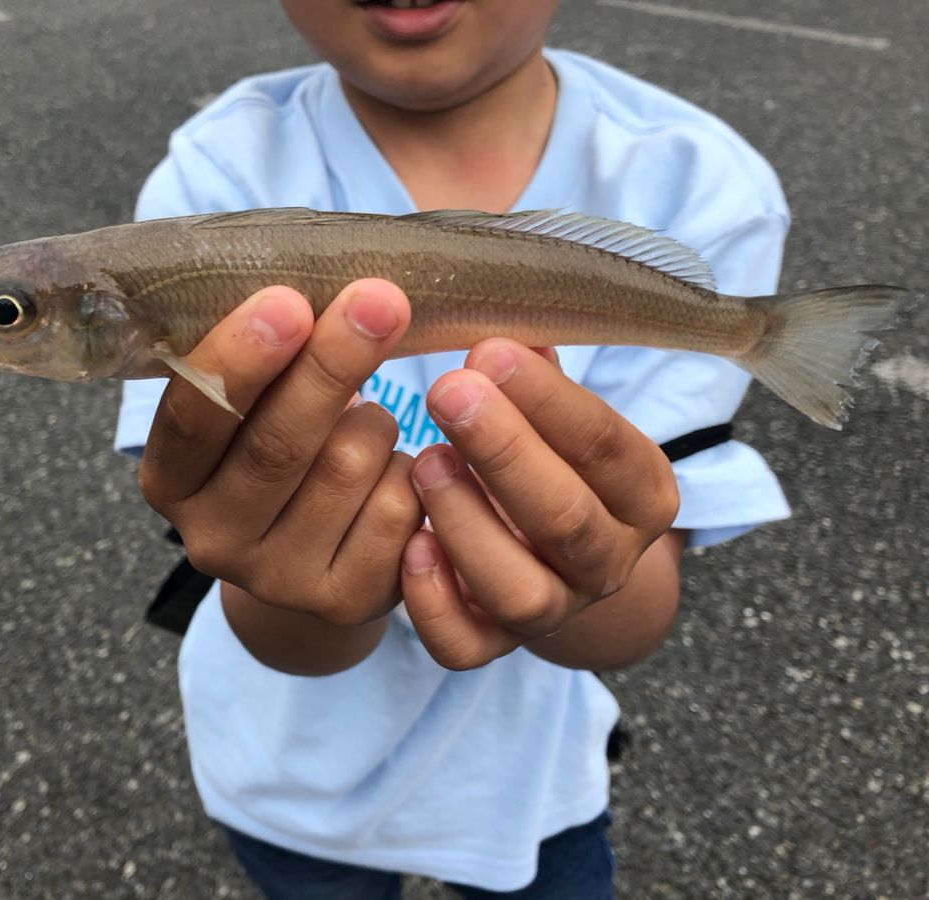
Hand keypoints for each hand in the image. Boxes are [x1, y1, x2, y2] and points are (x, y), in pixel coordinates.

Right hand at [138, 279, 423, 627]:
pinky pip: (397, 507)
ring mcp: (279, 580)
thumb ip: (264, 359)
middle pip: (278, 447)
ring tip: (363, 421)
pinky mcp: (346, 601)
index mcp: (170, 479)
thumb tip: (322, 289)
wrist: (309, 554)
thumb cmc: (276, 447)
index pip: (193, 420)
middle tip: (379, 297)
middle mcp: (212, 539)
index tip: (289, 300)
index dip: (240, 359)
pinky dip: (408, 468)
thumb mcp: (250, 407)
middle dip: (331, 364)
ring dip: (373, 420)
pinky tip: (392, 469)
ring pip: (349, 466)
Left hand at [400, 339, 680, 669]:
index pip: (606, 448)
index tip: (489, 352)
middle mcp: (606, 561)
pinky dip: (434, 604)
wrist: (545, 552)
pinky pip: (466, 646)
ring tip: (422, 461)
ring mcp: (554, 609)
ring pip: (520, 593)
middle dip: (504, 452)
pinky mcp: (494, 644)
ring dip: (467, 524)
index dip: (548, 401)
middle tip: (446, 392)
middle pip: (566, 520)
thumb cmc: (546, 455)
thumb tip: (502, 319)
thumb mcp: (556, 414)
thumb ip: (535, 374)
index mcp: (641, 495)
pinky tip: (408, 545)